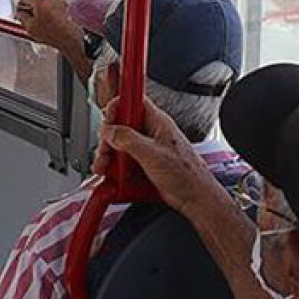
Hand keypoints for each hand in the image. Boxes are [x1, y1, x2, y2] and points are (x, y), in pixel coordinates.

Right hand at [15, 0, 74, 48]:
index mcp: (39, 1)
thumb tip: (20, 14)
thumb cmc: (54, 33)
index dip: (20, 4)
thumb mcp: (31, 27)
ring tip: (40, 20)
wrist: (71, 38)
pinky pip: (53, 5)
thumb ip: (22, 17)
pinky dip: (49, 10)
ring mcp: (59, 1)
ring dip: (41, 8)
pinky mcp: (66, 6)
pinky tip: (49, 21)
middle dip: (31, 6)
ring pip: (45, 1)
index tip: (20, 9)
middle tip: (28, 15)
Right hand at [97, 96, 215, 213]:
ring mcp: (145, 149)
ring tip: (104, 168)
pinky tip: (110, 177)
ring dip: (108, 157)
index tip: (107, 122)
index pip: (133, 102)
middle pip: (120, 126)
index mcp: (157, 122)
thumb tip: (110, 131)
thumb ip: (128, 140)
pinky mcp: (142, 164)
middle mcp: (150, 133)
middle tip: (105, 152)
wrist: (194, 197)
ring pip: (119, 145)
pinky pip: (122, 161)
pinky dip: (113, 168)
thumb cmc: (186, 174)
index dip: (117, 108)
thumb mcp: (153, 154)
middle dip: (108, 139)